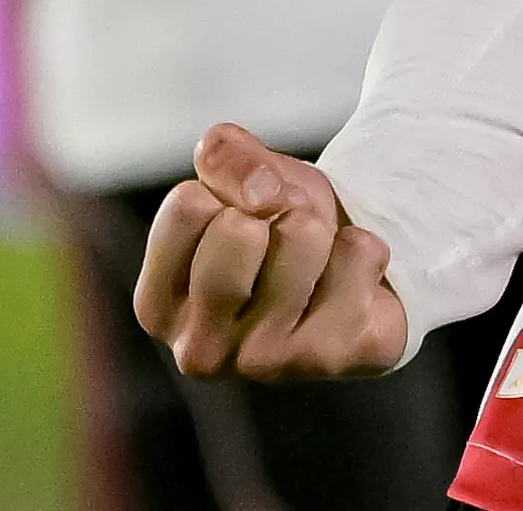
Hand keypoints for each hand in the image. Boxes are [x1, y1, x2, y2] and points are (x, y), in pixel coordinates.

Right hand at [134, 123, 407, 379]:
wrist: (351, 282)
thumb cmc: (281, 231)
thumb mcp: (245, 181)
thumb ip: (227, 159)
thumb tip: (260, 191)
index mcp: (158, 305)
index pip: (186, 205)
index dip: (230, 190)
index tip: (245, 216)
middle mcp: (197, 347)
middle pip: (237, 229)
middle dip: (275, 208)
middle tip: (286, 237)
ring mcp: (261, 363)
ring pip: (301, 236)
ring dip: (321, 230)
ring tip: (317, 262)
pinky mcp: (328, 358)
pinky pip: (358, 255)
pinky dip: (364, 249)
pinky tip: (350, 284)